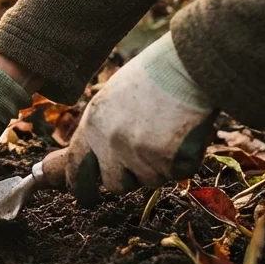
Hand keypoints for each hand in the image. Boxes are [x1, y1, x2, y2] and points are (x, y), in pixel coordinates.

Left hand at [60, 33, 217, 206]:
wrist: (187, 66)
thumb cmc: (153, 76)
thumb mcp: (113, 98)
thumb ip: (103, 128)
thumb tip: (97, 158)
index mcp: (93, 124)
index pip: (76, 168)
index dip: (80, 187)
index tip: (84, 197)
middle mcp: (111, 143)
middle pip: (115, 184)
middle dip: (128, 178)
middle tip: (143, 163)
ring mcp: (139, 154)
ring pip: (150, 180)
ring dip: (159, 166)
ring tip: (168, 131)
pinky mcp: (168, 161)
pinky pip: (177, 174)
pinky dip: (184, 160)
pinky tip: (185, 133)